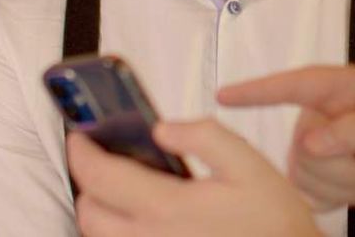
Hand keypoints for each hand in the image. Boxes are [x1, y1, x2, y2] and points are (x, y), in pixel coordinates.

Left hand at [66, 121, 319, 236]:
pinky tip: (148, 219)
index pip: (99, 177)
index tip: (80, 137)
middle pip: (88, 214)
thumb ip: (204, 136)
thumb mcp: (249, 163)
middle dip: (88, 183)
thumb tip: (161, 128)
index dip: (81, 152)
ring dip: (102, 212)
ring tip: (126, 191)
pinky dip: (122, 233)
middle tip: (105, 162)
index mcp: (168, 207)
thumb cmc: (273, 220)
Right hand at [219, 65, 354, 236]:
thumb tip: (309, 141)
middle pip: (302, 145)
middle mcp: (323, 112)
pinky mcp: (317, 172)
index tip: (224, 94)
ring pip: (302, 171)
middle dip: (342, 164)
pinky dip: (336, 196)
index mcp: (342, 88)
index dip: (258, 90)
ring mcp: (318, 143)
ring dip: (343, 181)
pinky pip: (305, 190)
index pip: (293, 85)